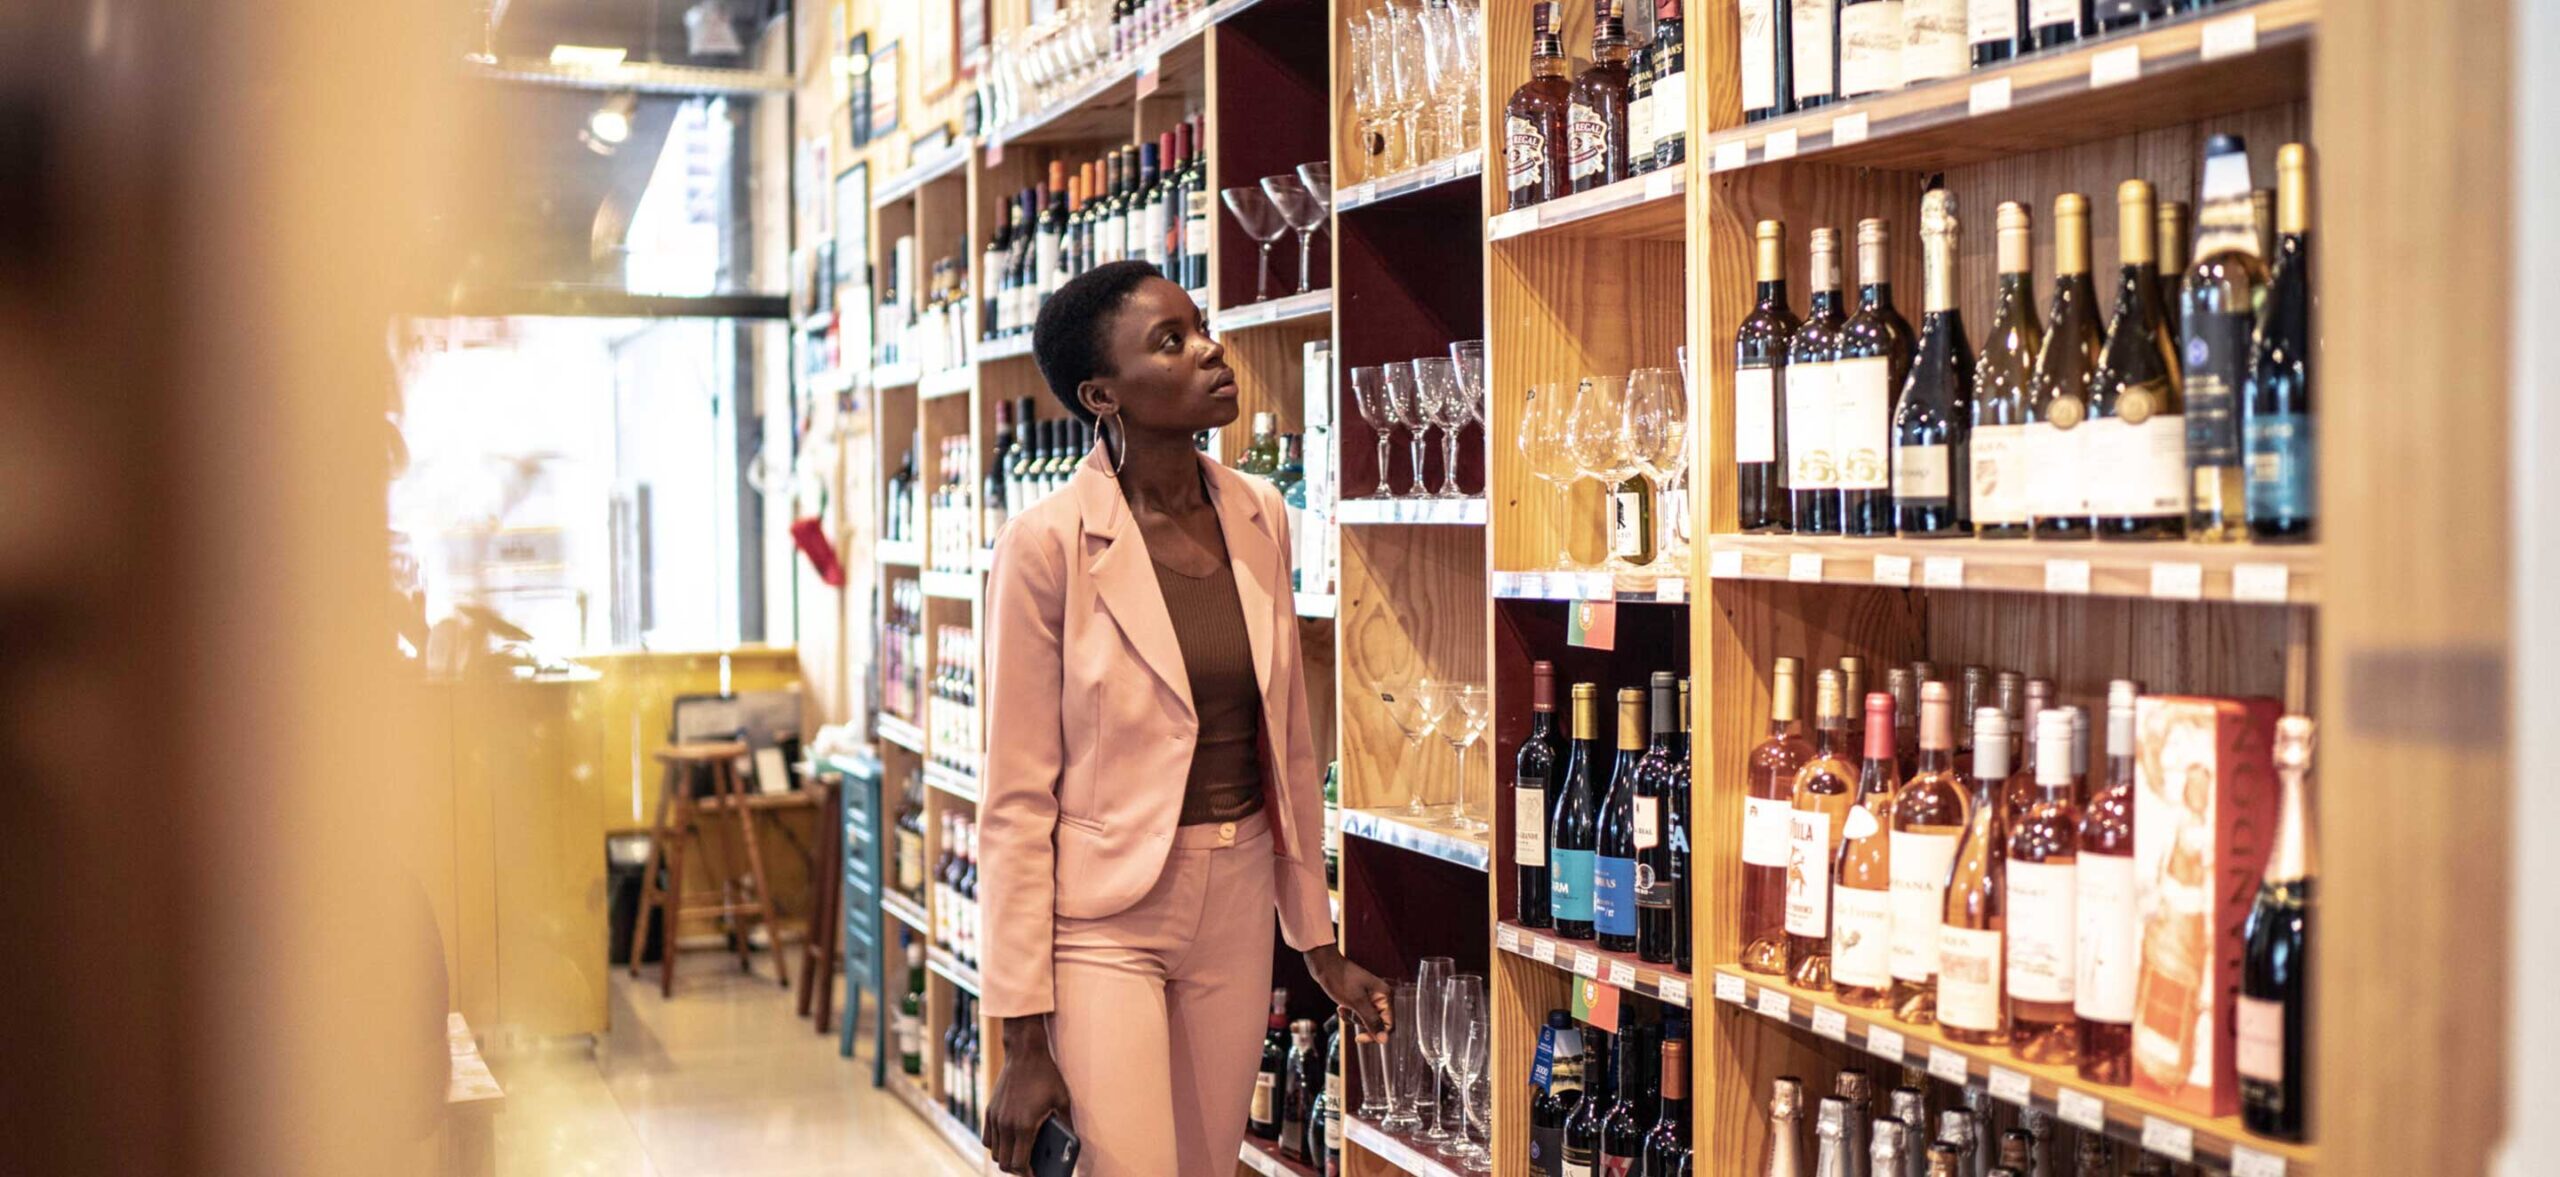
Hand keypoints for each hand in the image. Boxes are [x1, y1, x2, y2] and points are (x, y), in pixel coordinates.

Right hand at [985, 1016, 1071, 1174]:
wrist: (1024, 1052)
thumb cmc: (1047, 1076)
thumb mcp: (1063, 1101)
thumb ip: (1066, 1127)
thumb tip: (1069, 1147)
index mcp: (1025, 1126)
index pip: (1019, 1164)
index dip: (1028, 1175)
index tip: (1037, 1176)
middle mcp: (1006, 1125)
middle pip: (1004, 1163)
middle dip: (1017, 1170)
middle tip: (1031, 1169)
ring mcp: (995, 1118)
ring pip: (995, 1152)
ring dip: (1006, 1158)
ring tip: (1020, 1157)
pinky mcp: (989, 1110)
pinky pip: (988, 1139)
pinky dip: (996, 1146)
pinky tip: (1009, 1143)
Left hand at [1303, 944, 1391, 1038]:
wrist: (1324, 965)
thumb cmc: (1340, 980)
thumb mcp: (1357, 1003)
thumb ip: (1372, 1022)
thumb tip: (1385, 1040)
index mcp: (1385, 996)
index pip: (1389, 1025)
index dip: (1375, 1035)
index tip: (1359, 1038)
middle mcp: (1380, 997)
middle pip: (1377, 1024)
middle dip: (1361, 1023)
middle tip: (1348, 1015)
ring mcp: (1370, 997)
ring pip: (1366, 1021)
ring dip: (1353, 1018)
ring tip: (1343, 1007)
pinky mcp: (1360, 998)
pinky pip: (1358, 1015)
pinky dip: (1349, 1014)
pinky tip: (1341, 1007)